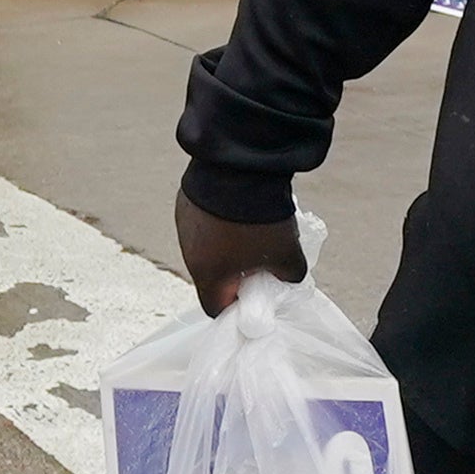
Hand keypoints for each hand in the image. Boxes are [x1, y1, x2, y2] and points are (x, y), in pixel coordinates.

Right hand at [174, 190, 305, 315]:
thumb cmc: (259, 219)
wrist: (240, 166)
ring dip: (225, 244)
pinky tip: (239, 209)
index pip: (215, 307)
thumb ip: (290, 275)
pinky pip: (203, 221)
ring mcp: (184, 224)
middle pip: (211, 276)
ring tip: (250, 229)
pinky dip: (219, 221)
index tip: (254, 296)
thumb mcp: (288, 254)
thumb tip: (287, 277)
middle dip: (234, 273)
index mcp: (207, 273)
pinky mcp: (186, 201)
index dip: (236, 307)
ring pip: (206, 246)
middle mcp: (188, 251)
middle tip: (258, 261)